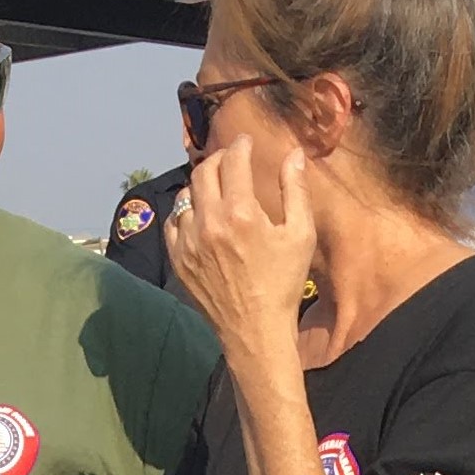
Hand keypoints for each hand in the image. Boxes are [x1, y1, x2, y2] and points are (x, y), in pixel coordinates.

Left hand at [162, 137, 318, 360]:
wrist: (255, 332)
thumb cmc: (284, 285)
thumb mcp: (300, 236)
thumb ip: (296, 191)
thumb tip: (294, 154)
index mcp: (241, 213)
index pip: (233, 161)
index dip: (240, 145)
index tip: (245, 142)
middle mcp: (210, 223)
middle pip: (204, 171)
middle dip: (218, 159)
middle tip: (230, 161)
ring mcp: (189, 243)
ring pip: (186, 195)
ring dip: (201, 186)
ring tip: (215, 189)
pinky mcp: (179, 261)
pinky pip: (173, 223)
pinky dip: (185, 213)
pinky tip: (199, 216)